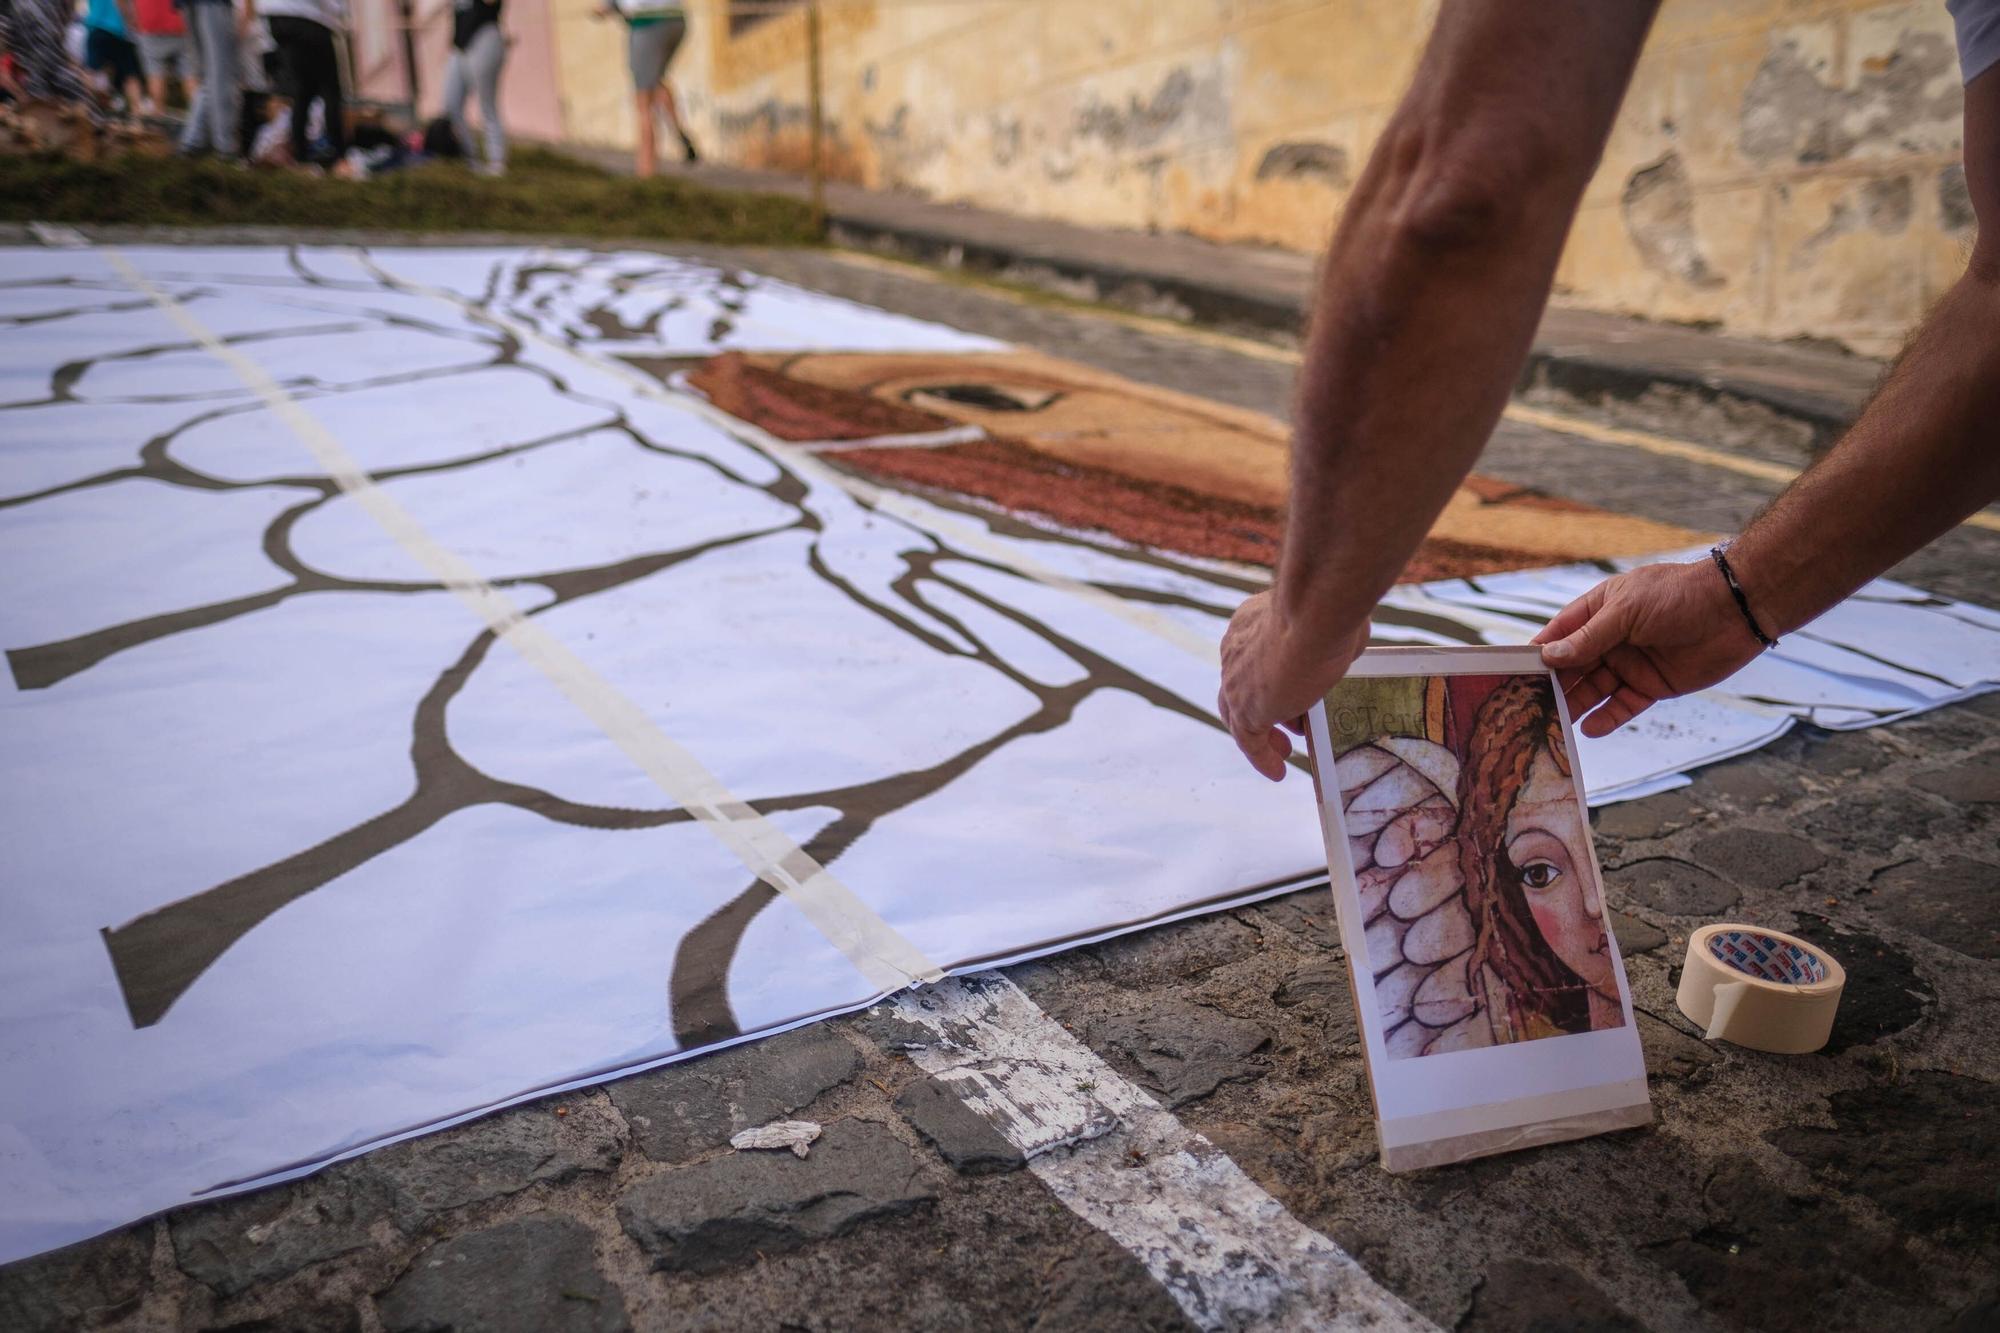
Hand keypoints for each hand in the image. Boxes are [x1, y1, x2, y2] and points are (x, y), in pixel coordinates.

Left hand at [1219, 591, 1366, 781]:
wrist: (1316, 613)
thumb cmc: (1332, 607)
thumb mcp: (1334, 621)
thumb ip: (1333, 637)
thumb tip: (1347, 644)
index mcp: (1252, 622)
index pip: (1253, 654)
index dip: (1269, 674)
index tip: (1290, 689)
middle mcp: (1236, 648)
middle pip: (1240, 685)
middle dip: (1261, 706)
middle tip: (1284, 726)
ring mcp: (1236, 679)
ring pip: (1240, 714)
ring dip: (1261, 735)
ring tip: (1283, 753)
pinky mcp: (1246, 708)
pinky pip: (1249, 740)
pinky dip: (1261, 756)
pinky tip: (1277, 771)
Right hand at [1533, 559, 1764, 736]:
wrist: (1736, 611)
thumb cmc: (1679, 596)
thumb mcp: (1627, 611)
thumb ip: (1589, 638)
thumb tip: (1549, 657)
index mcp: (1599, 611)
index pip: (1559, 635)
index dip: (1538, 653)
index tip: (1511, 673)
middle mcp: (1611, 639)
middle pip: (1573, 667)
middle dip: (1552, 686)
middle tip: (1527, 708)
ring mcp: (1631, 664)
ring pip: (1594, 690)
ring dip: (1575, 706)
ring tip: (1553, 726)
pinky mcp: (1652, 685)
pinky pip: (1623, 705)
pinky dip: (1607, 718)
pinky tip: (1588, 730)